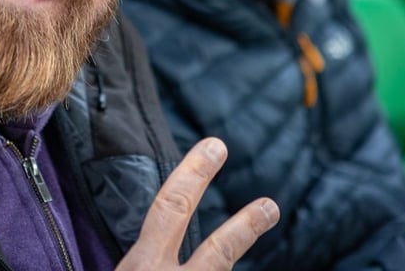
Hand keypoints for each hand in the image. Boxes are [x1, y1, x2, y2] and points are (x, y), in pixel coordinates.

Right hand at [117, 138, 279, 269]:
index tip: (214, 146)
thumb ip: (133, 266)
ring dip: (244, 245)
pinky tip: (228, 268)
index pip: (170, 209)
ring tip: (268, 215)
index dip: (193, 174)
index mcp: (141, 269)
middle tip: (270, 205)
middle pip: (216, 251)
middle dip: (245, 226)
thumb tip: (138, 259)